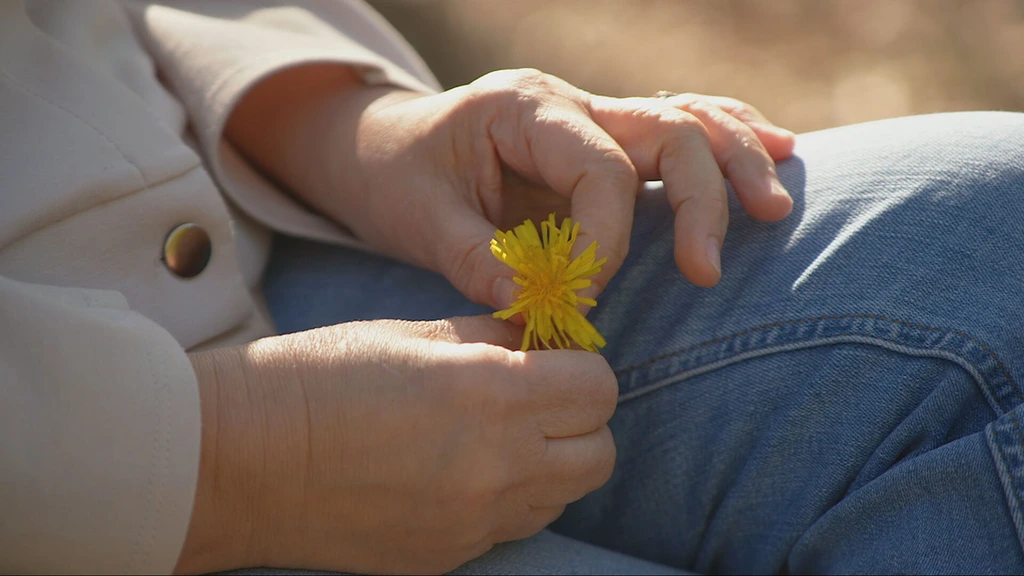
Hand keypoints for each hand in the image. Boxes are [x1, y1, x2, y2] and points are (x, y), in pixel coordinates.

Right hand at [176, 316, 617, 573]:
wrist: (244, 459)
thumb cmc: (321, 377)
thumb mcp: (414, 332)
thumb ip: (494, 337)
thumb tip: (542, 338)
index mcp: (493, 392)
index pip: (599, 386)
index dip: (580, 367)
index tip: (550, 358)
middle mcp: (499, 465)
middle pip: (600, 452)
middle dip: (580, 420)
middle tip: (537, 398)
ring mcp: (477, 521)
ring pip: (565, 495)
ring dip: (551, 462)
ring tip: (497, 437)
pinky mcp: (453, 555)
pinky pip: (517, 526)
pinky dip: (511, 497)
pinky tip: (463, 472)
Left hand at [228, 66, 794, 310]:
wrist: (382, 147)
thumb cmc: (395, 177)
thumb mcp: (417, 220)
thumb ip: (476, 261)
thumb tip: (539, 307)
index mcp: (523, 107)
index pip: (598, 168)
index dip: (605, 238)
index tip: (584, 294)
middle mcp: (568, 103)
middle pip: (665, 130)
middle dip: (698, 200)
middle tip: (706, 270)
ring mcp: (591, 116)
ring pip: (686, 120)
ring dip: (735, 160)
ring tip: (774, 207)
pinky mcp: (603, 143)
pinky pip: (676, 129)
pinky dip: (726, 142)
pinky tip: (774, 154)